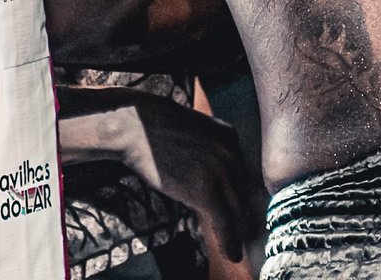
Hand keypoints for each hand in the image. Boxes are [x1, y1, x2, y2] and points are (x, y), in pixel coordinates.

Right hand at [58, 88, 256, 262]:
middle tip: (243, 233)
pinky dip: (230, 242)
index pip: (242, 173)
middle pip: (243, 193)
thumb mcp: (194, 131)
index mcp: (229, 136)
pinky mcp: (206, 191)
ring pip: (237, 211)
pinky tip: (231, 254)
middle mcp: (231, 153)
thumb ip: (210, 150)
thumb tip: (213, 179)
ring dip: (238, 234)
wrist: (136, 126)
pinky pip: (224, 222)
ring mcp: (220, 172)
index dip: (241, 196)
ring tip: (236, 250)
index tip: (242, 213)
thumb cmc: (157, 129)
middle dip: (243, 216)